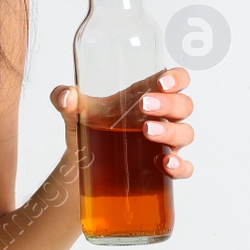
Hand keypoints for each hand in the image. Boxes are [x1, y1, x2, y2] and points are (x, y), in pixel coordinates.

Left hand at [50, 66, 194, 178]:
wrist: (82, 170)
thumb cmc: (86, 131)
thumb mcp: (73, 113)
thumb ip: (64, 99)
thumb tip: (65, 97)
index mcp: (146, 96)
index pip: (175, 80)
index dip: (176, 78)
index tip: (161, 82)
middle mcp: (162, 118)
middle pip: (183, 106)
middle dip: (169, 104)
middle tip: (144, 106)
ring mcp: (165, 144)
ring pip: (185, 134)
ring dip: (171, 132)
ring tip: (147, 133)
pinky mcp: (163, 171)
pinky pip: (184, 169)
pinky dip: (180, 167)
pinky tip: (166, 165)